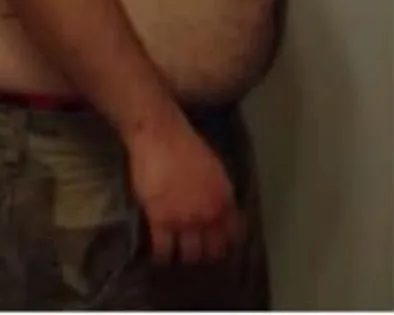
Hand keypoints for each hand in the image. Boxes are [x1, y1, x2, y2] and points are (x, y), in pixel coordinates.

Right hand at [127, 117, 241, 265]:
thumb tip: (218, 209)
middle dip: (208, 254)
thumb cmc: (187, 146)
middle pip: (213, 248)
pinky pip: (164, 250)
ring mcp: (185, 219)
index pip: (233, 231)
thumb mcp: (214, 169)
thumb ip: (218, 192)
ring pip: (190, 254)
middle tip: (200, 254)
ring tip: (181, 256)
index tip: (223, 247)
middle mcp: (209, 213)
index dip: (228, 242)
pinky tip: (161, 256)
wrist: (161, 137)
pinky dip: (162, 256)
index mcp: (224, 197)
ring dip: (186, 257)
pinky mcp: (160, 221)